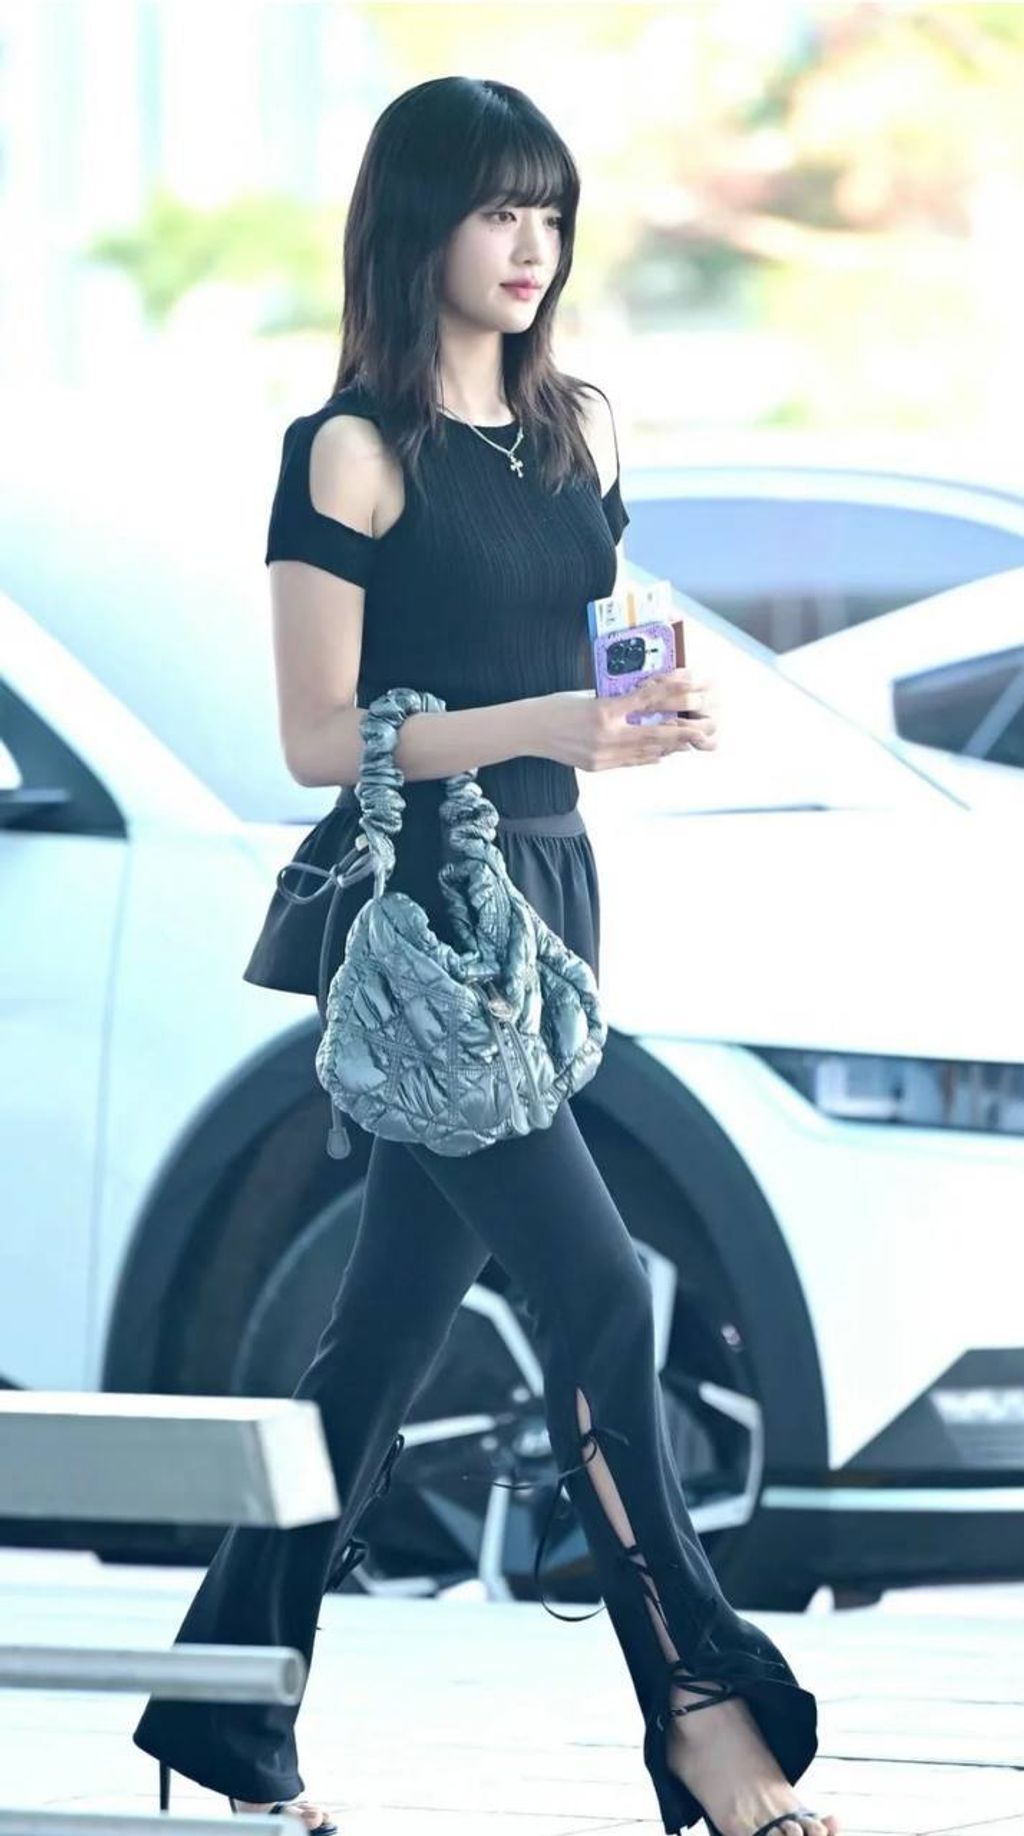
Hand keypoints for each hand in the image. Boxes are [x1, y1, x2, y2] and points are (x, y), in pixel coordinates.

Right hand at [531, 669, 719, 772]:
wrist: (529, 731)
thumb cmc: (556, 706)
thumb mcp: (588, 694)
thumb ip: (617, 698)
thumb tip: (646, 697)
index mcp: (603, 709)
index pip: (647, 699)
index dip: (674, 691)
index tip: (694, 684)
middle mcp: (606, 735)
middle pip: (656, 732)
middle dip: (685, 729)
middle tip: (706, 724)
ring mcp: (603, 755)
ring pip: (648, 751)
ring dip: (672, 745)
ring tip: (692, 739)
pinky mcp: (598, 766)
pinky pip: (632, 762)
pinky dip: (651, 756)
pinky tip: (665, 753)